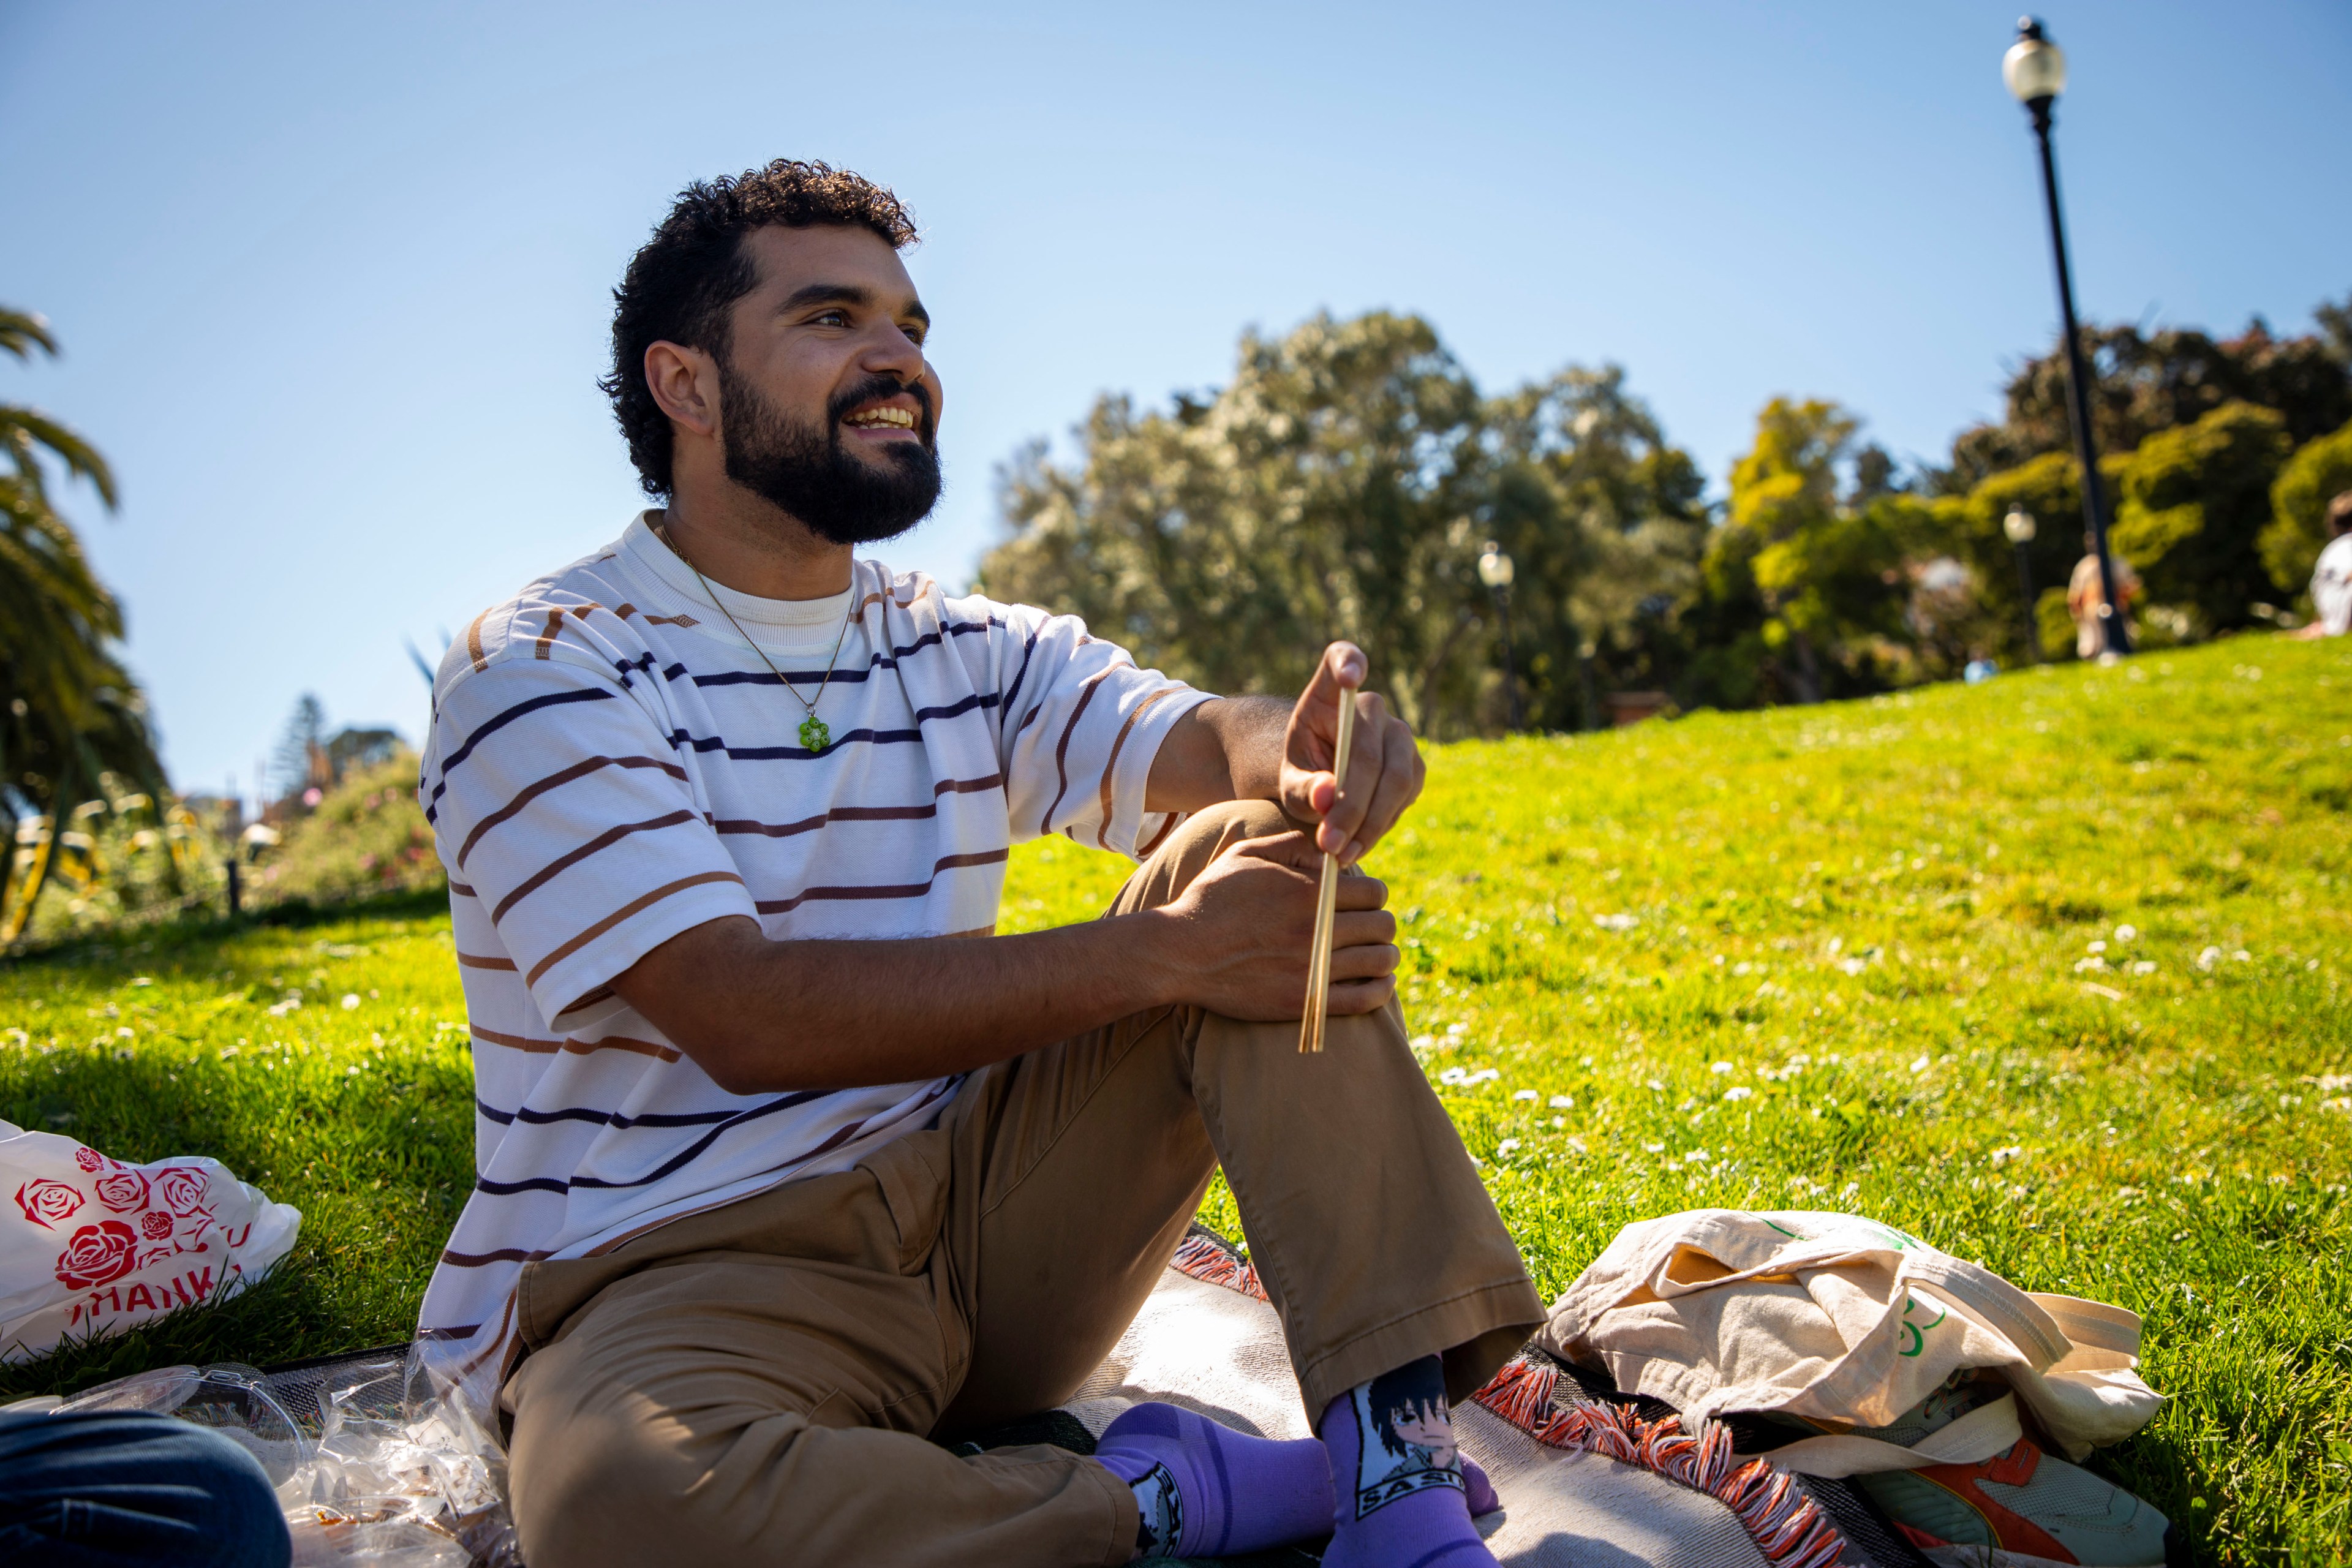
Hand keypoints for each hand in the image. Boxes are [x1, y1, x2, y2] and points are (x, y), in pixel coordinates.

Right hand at [1155, 832, 1396, 1019]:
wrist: (1179, 954)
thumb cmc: (1209, 900)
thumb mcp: (1244, 855)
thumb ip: (1291, 845)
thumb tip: (1328, 851)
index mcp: (1308, 891)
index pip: (1375, 892)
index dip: (1375, 895)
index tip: (1363, 902)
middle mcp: (1317, 929)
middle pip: (1383, 926)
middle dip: (1381, 924)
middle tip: (1370, 929)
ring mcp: (1313, 968)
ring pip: (1381, 961)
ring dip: (1386, 956)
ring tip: (1378, 955)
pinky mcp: (1307, 1002)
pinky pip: (1365, 999)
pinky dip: (1380, 990)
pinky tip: (1376, 983)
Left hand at [1279, 642, 1424, 866]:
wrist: (1326, 785)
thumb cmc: (1302, 773)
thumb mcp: (1289, 782)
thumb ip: (1302, 788)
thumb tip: (1328, 796)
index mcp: (1330, 693)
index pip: (1342, 659)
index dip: (1349, 663)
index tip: (1349, 676)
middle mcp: (1371, 706)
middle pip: (1371, 755)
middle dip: (1352, 807)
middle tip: (1329, 844)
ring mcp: (1399, 734)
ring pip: (1396, 780)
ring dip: (1369, 824)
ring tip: (1340, 854)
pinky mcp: (1415, 765)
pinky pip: (1405, 798)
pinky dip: (1381, 826)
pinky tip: (1357, 844)